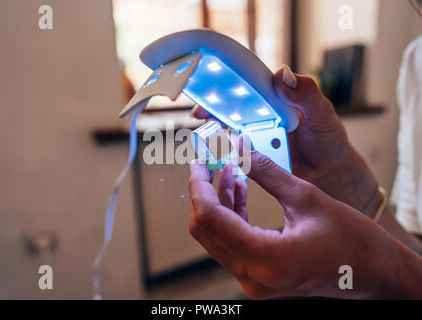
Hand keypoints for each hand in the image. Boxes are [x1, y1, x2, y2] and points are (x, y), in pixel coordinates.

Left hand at [188, 157, 421, 298]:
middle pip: (205, 229)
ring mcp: (254, 279)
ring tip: (231, 170)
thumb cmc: (351, 239)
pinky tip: (239, 189)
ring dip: (218, 201)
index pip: (209, 218)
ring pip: (216, 235)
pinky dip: (230, 214)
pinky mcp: (258, 274)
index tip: (199, 162)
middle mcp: (253, 276)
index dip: (198, 186)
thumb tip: (239, 147)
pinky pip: (231, 241)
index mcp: (265, 258)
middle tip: (210, 163)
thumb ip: (266, 171)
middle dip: (203, 192)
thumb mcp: (307, 197)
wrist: (372, 271)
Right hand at [191, 65, 377, 211]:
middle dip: (213, 110)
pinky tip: (219, 158)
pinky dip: (226, 155)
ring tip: (207, 139)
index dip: (227, 86)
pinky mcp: (256, 158)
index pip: (247, 87)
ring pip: (230, 132)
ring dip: (216, 135)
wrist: (330, 174)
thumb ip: (306, 94)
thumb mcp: (322, 113)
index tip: (212, 90)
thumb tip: (283, 75)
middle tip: (200, 116)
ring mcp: (257, 138)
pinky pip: (237, 154)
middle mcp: (262, 117)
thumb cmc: (329, 140)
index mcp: (276, 99)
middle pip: (232, 109)